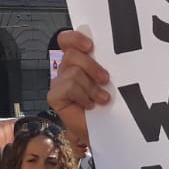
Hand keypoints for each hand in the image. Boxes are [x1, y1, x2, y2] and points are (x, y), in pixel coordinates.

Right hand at [47, 30, 111, 152]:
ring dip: (91, 86)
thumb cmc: (110, 105)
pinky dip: (82, 96)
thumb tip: (114, 53)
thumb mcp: (110, 80)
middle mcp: (66, 69)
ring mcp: (59, 83)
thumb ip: (106, 63)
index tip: (91, 46)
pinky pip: (67, 87)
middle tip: (106, 79)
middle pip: (71, 54)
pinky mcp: (55, 97)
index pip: (67, 40)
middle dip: (92, 66)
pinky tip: (90, 105)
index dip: (75, 38)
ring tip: (102, 98)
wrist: (107, 131)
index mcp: (78, 60)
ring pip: (72, 71)